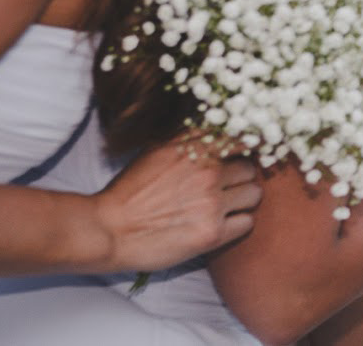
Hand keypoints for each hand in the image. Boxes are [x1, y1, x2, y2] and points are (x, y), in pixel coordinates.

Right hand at [93, 137, 260, 273]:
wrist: (108, 230)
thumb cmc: (130, 192)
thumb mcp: (158, 150)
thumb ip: (191, 138)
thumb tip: (220, 128)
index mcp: (194, 148)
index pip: (243, 137)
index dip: (246, 147)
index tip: (244, 155)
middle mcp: (207, 172)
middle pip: (250, 168)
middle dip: (240, 177)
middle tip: (225, 187)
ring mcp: (212, 203)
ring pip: (254, 194)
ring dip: (243, 200)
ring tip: (223, 207)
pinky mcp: (213, 234)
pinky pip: (246, 222)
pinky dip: (237, 224)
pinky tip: (220, 225)